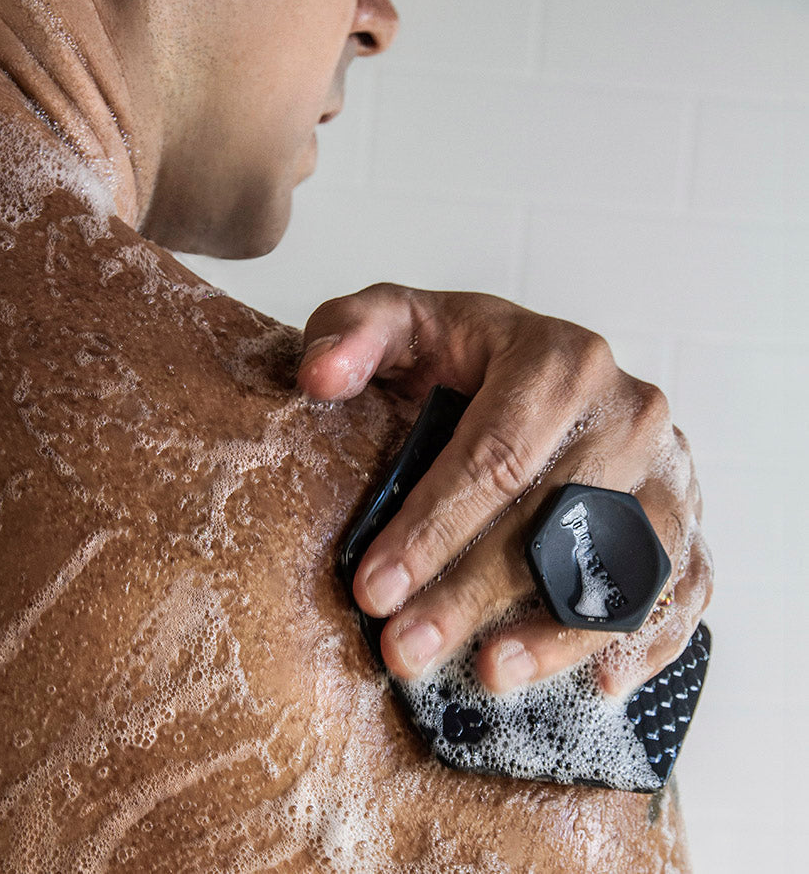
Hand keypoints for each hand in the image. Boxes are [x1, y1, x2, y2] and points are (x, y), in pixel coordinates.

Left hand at [297, 284, 712, 695]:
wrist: (541, 370)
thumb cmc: (465, 355)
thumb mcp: (402, 323)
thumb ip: (352, 331)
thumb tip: (319, 376)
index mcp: (561, 361)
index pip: (495, 455)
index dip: (433, 527)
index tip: (374, 587)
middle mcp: (628, 413)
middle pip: (554, 520)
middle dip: (472, 594)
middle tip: (405, 648)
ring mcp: (666, 470)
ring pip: (625, 564)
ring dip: (560, 632)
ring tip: (489, 672)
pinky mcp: (683, 515)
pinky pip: (685, 585)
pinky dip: (649, 639)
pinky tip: (598, 681)